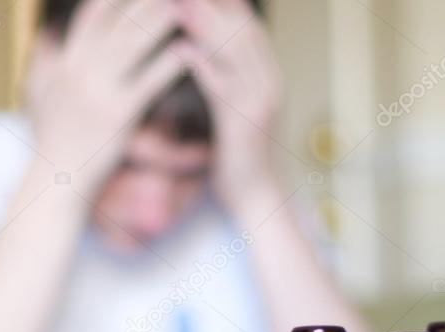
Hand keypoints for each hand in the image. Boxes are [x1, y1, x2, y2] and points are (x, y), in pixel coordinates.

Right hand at [25, 0, 188, 194]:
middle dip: (145, 1)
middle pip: (117, 20)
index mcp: (64, 64)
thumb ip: (43, 61)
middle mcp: (79, 72)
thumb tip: (48, 33)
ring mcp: (98, 92)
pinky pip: (149, 81)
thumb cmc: (53, 141)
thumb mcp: (38, 96)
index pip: (92, 15)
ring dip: (161, 19)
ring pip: (133, 42)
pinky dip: (171, 63)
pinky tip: (189, 52)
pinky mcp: (119, 115)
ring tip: (185, 8)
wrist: (57, 181)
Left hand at [177, 0, 284, 209]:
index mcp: (266, 73)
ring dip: (203, 22)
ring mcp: (260, 100)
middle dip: (211, 3)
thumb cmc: (239, 156)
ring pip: (234, 48)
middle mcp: (269, 80)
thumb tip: (197, 49)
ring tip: (175, 3)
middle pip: (241, 25)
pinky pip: (224, 87)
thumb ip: (221, 77)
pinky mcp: (246, 123)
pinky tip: (181, 50)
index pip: (245, 22)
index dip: (222, 2)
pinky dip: (203, 65)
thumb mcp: (233, 109)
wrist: (257, 198)